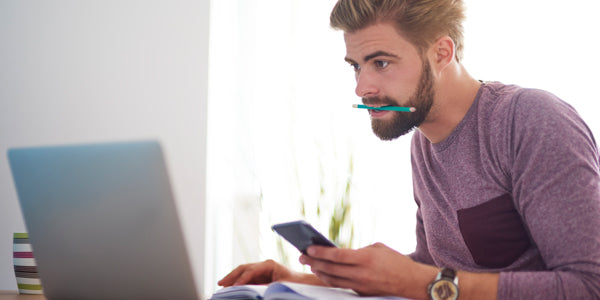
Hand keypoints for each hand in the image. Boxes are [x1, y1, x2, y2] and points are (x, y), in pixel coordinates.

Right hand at [218, 259, 323, 286]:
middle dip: (232, 276)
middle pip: (243, 268)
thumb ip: (266, 288)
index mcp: (269, 265)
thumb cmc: (294, 285)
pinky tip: (231, 286)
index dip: (241, 279)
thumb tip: (252, 291)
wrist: (304, 283)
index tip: (234, 287)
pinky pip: (246, 277)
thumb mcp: (280, 287)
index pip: (251, 271)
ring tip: (222, 284)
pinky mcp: (261, 276)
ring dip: (232, 278)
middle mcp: (263, 265)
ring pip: (243, 272)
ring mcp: (261, 270)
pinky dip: (238, 281)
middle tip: (221, 284)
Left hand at [299, 242, 436, 297]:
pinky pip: (341, 286)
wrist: (413, 282)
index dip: (321, 252)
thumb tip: (340, 253)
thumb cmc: (396, 261)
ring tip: (310, 265)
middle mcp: (362, 273)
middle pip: (331, 269)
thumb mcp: (378, 248)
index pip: (337, 255)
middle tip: (301, 256)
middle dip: (314, 262)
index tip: (308, 248)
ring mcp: (361, 285)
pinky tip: (323, 274)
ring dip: (319, 272)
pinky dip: (330, 279)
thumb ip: (358, 250)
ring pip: (333, 280)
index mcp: (366, 258)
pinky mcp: (362, 293)